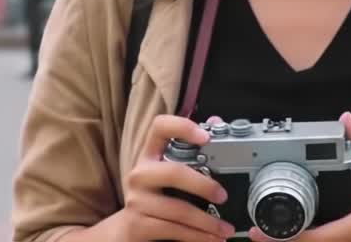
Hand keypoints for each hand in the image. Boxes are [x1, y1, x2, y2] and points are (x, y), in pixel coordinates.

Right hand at [105, 114, 234, 241]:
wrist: (125, 231)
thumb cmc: (153, 198)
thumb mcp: (166, 174)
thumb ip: (190, 150)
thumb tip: (216, 121)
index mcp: (148, 156)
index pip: (160, 128)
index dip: (182, 127)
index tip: (206, 137)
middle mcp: (139, 175)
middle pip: (174, 173)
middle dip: (203, 185)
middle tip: (223, 195)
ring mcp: (137, 201)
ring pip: (179, 210)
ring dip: (207, 222)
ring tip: (225, 229)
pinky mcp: (139, 225)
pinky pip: (174, 230)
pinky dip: (197, 237)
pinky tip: (211, 239)